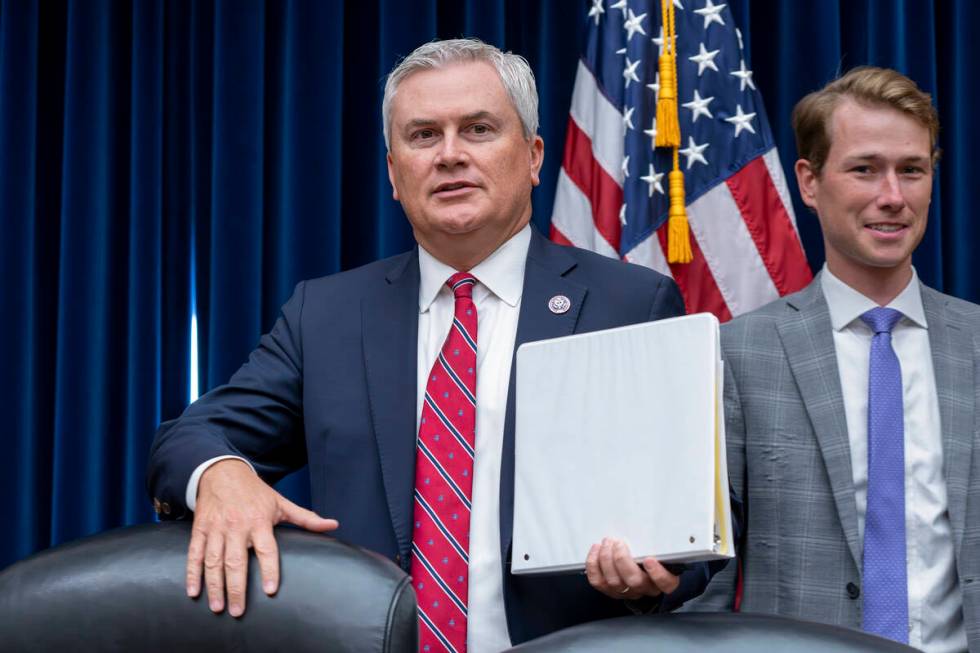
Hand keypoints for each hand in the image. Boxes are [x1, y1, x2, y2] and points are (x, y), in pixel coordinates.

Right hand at [186, 459, 338, 616]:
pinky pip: (195, 554)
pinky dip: (192, 573)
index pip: (267, 549)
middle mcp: (237, 526)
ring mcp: (217, 529)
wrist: (223, 472)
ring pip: (214, 561)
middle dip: (236, 588)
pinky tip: (193, 591)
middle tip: (237, 610)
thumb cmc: (255, 492)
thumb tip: (333, 525)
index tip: (271, 590)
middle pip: (236, 561)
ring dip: (214, 586)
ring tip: (218, 607)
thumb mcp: (281, 503)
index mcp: (259, 521)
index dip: (270, 569)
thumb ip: (306, 518)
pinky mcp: (200, 530)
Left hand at [585, 537, 680, 599]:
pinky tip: (597, 549)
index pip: (666, 583)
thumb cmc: (649, 553)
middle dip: (622, 559)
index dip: (657, 574)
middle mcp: (644, 588)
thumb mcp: (658, 548)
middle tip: (619, 543)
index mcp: (662, 578)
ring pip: (614, 581)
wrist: (637, 567)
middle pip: (634, 581)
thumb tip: (652, 523)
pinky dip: (594, 564)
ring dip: (607, 558)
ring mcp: (626, 591)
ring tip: (607, 542)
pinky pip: (597, 581)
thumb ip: (656, 541)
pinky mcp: (608, 590)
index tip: (649, 559)